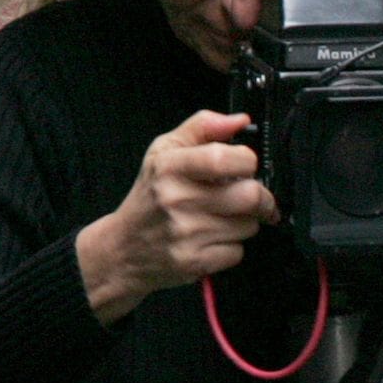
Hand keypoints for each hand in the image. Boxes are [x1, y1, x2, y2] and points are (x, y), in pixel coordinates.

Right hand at [77, 110, 278, 324]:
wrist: (123, 249)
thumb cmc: (150, 196)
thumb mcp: (165, 151)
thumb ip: (203, 127)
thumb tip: (240, 120)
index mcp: (170, 167)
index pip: (224, 158)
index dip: (247, 161)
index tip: (246, 167)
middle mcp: (177, 199)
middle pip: (250, 195)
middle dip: (260, 197)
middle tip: (252, 197)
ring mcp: (186, 233)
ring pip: (249, 225)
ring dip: (245, 222)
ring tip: (223, 218)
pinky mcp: (194, 261)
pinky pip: (238, 252)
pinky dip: (232, 247)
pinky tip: (213, 239)